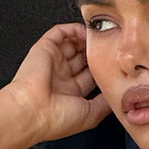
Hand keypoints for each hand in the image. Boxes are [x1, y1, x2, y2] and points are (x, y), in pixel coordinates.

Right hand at [7, 23, 111, 141]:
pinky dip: (72, 29)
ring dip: (86, 40)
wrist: (33, 111)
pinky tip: (85, 31)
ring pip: (72, 44)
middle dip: (94, 53)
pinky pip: (59, 32)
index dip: (101, 69)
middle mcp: (61, 78)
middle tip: (108, 49)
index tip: (113, 65)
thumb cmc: (57, 119)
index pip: (89, 76)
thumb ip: (105, 103)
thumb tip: (116, 94)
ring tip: (99, 38)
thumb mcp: (91, 115)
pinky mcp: (45, 48)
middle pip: (82, 58)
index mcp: (70, 94)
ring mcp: (53, 62)